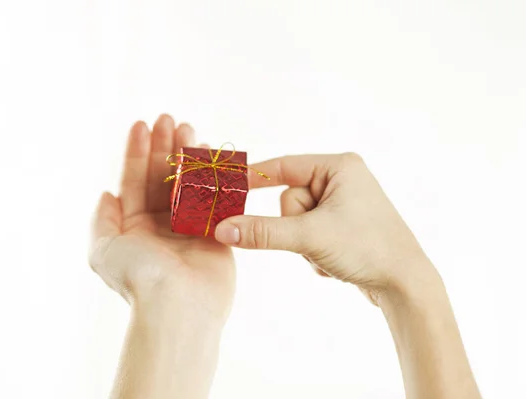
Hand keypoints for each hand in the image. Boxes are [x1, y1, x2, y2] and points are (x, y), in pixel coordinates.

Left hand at [89, 115, 234, 322]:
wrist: (178, 305)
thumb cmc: (139, 277)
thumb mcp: (102, 249)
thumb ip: (101, 220)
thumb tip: (106, 193)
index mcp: (133, 227)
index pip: (133, 181)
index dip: (136, 151)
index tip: (141, 124)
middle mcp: (160, 225)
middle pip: (161, 177)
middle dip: (163, 147)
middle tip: (168, 119)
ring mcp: (188, 227)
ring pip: (187, 182)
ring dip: (186, 155)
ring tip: (187, 128)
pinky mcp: (215, 232)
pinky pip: (212, 197)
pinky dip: (211, 176)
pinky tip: (209, 154)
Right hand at [214, 153, 437, 304]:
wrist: (405, 285)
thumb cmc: (366, 248)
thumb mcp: (309, 237)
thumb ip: (263, 231)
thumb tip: (222, 229)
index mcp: (339, 166)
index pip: (283, 166)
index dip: (254, 178)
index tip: (228, 189)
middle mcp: (342, 179)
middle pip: (288, 200)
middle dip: (296, 227)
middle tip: (315, 239)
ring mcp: (342, 204)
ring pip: (295, 222)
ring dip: (304, 244)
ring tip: (330, 253)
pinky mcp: (342, 226)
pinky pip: (307, 235)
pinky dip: (314, 251)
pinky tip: (336, 261)